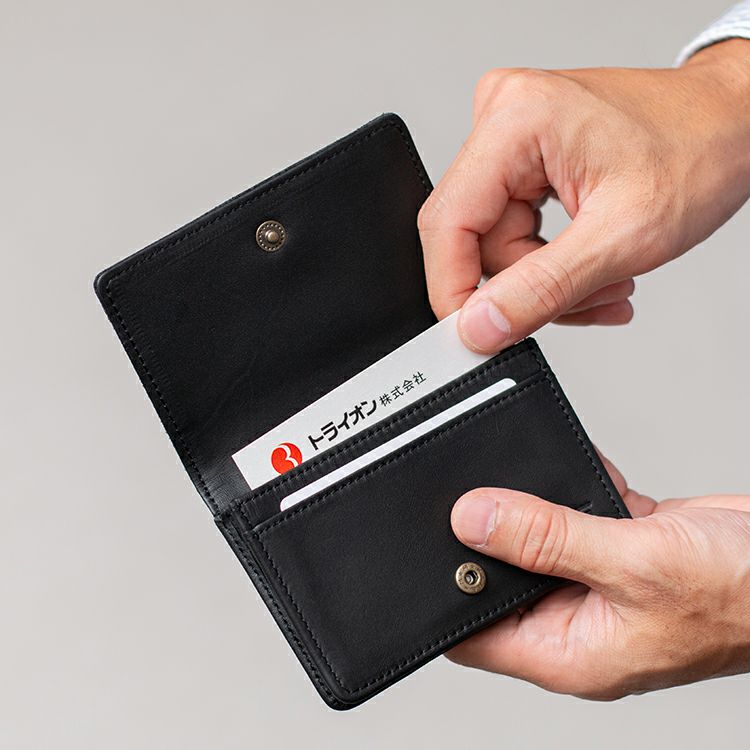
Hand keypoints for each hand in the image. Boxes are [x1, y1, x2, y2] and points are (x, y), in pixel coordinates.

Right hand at [418, 40, 749, 351]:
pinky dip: (552, 263)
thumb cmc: (699, 151)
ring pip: (497, 245)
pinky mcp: (522, 156)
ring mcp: (510, 136)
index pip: (448, 223)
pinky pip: (512, 231)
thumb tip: (479, 325)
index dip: (455, 291)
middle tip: (585, 299)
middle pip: (476, 240)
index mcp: (516, 119)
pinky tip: (594, 266)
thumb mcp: (623, 236)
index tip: (477, 335)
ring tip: (608, 281)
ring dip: (549, 281)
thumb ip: (542, 289)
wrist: (734, 126)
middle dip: (528, 286)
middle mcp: (503, 117)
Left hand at [447, 456, 749, 698]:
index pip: (476, 636)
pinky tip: (572, 468)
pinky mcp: (618, 550)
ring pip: (537, 543)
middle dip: (485, 541)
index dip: (444, 599)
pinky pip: (574, 515)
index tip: (424, 552)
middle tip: (468, 498)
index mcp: (569, 653)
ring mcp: (597, 584)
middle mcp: (577, 622)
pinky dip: (570, 489)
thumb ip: (548, 538)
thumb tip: (474, 518)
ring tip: (518, 478)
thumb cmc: (740, 595)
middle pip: (502, 581)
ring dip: (529, 510)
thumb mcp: (631, 564)